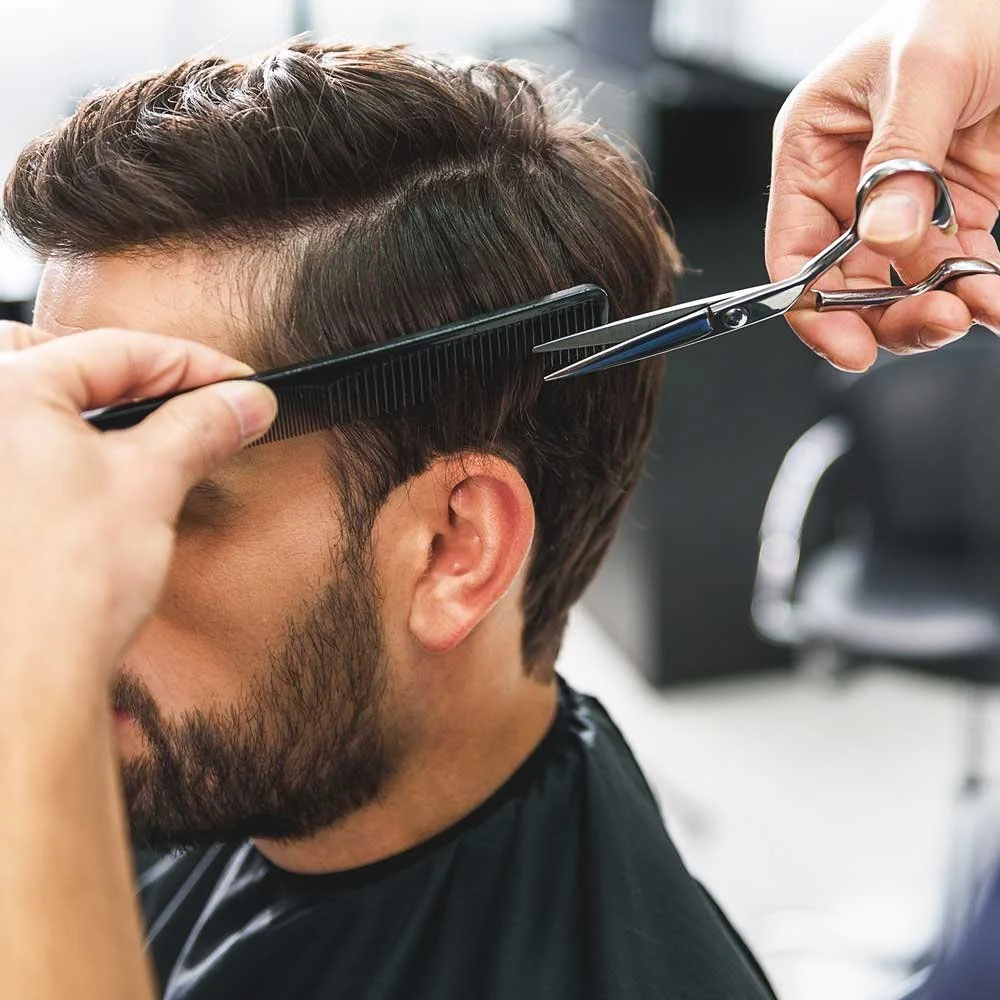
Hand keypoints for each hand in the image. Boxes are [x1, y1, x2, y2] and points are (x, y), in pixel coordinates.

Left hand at [0, 321, 275, 682]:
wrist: (23, 682)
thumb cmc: (63, 586)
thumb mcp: (152, 485)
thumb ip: (202, 426)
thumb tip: (246, 401)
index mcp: (2, 388)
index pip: (117, 349)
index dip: (194, 365)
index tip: (237, 384)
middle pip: (57, 360)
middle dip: (126, 377)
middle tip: (181, 402)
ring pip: (33, 406)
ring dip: (93, 414)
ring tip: (147, 442)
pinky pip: (18, 453)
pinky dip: (61, 451)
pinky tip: (98, 481)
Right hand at [766, 0, 999, 370]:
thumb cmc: (963, 2)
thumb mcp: (928, 68)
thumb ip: (902, 156)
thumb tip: (885, 234)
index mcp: (813, 150)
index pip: (795, 250)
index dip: (813, 306)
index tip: (850, 346)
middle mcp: (850, 185)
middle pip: (847, 282)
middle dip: (888, 314)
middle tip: (935, 321)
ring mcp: (904, 201)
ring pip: (903, 285)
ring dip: (938, 307)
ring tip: (975, 309)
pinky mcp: (956, 207)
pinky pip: (958, 267)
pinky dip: (978, 292)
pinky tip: (993, 302)